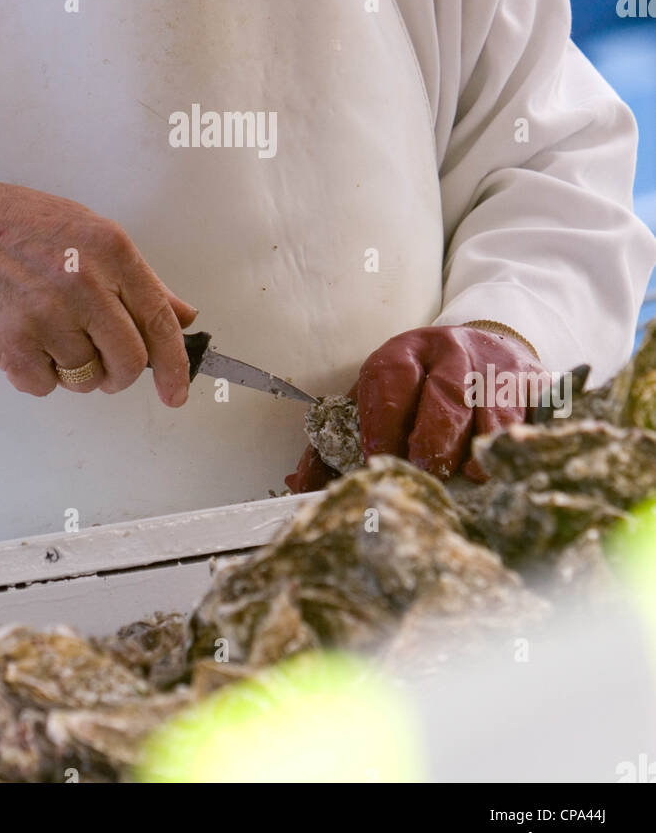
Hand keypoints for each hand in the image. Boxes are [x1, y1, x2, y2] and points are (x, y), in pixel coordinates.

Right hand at [0, 174, 196, 405]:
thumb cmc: (20, 226)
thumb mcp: (91, 234)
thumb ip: (141, 280)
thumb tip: (183, 317)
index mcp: (112, 252)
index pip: (160, 322)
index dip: (175, 366)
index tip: (176, 393)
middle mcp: (85, 284)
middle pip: (129, 362)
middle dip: (120, 375)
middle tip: (103, 365)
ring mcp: (48, 316)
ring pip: (86, 378)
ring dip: (75, 370)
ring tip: (50, 333)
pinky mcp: (12, 344)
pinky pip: (45, 386)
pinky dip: (39, 374)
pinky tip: (24, 339)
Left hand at [286, 324, 544, 490]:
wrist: (489, 346)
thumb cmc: (421, 384)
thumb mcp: (376, 395)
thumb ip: (336, 439)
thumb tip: (298, 485)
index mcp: (405, 351)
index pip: (391, 378)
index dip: (383, 420)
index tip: (375, 458)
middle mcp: (452, 352)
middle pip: (443, 396)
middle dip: (431, 440)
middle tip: (422, 473)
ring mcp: (496, 369)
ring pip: (488, 414)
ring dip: (475, 452)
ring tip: (466, 480)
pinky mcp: (534, 387)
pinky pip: (527, 422)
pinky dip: (512, 451)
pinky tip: (502, 473)